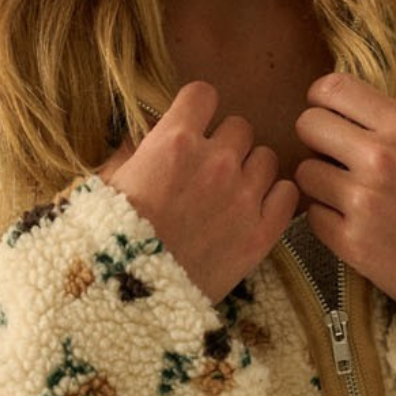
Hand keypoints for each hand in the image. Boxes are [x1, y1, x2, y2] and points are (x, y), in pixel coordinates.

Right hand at [97, 81, 299, 306]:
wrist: (132, 301)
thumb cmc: (111, 243)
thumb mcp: (106, 188)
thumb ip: (129, 155)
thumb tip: (140, 139)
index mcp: (174, 141)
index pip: (203, 94)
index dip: (198, 109)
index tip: (194, 125)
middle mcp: (216, 161)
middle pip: (240, 127)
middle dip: (226, 144)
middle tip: (210, 170)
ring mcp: (245, 196)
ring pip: (267, 158)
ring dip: (252, 170)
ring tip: (232, 194)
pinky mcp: (264, 232)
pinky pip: (288, 194)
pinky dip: (276, 199)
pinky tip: (256, 210)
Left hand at [293, 71, 395, 318]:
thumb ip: (386, 123)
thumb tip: (333, 107)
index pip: (332, 88)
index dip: (322, 102)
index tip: (330, 116)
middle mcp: (380, 158)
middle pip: (307, 125)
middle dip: (317, 140)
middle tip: (336, 158)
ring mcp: (363, 201)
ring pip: (305, 172)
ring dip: (321, 183)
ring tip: (350, 195)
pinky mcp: (350, 240)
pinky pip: (312, 215)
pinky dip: (328, 220)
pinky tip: (355, 224)